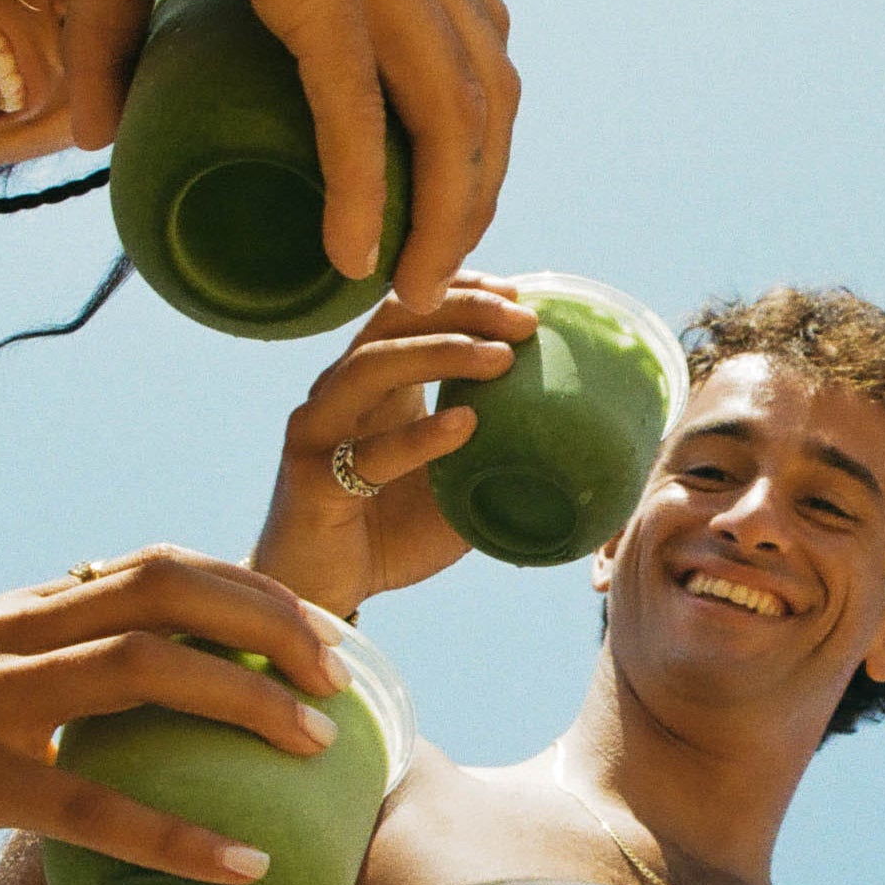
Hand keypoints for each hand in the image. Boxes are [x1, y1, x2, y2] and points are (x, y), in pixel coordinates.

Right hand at [0, 547, 347, 884]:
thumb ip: (59, 670)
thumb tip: (163, 677)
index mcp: (21, 610)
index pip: (156, 565)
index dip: (251, 588)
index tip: (326, 632)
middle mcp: (8, 636)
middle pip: (162, 590)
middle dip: (268, 624)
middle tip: (341, 679)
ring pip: (136, 673)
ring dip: (242, 700)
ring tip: (317, 748)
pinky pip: (86, 804)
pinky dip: (175, 834)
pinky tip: (241, 866)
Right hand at [13, 0, 516, 305]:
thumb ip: (118, 46)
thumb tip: (93, 133)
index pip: (468, 39)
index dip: (470, 133)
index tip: (440, 207)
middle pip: (487, 88)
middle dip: (476, 191)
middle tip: (435, 270)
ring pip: (454, 110)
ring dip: (444, 212)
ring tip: (411, 286)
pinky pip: (356, 104)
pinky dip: (363, 189)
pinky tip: (353, 257)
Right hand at [249, 274, 534, 615]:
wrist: (318, 594)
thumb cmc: (388, 536)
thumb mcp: (455, 486)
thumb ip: (493, 455)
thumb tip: (573, 442)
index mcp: (369, 384)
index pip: (406, 311)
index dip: (457, 290)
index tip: (516, 292)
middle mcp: (337, 394)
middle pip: (392, 322)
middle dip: (461, 310)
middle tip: (523, 320)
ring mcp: (317, 432)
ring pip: (372, 367)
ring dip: (441, 354)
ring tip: (502, 359)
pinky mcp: (310, 481)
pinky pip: (366, 454)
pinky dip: (418, 437)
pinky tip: (465, 426)